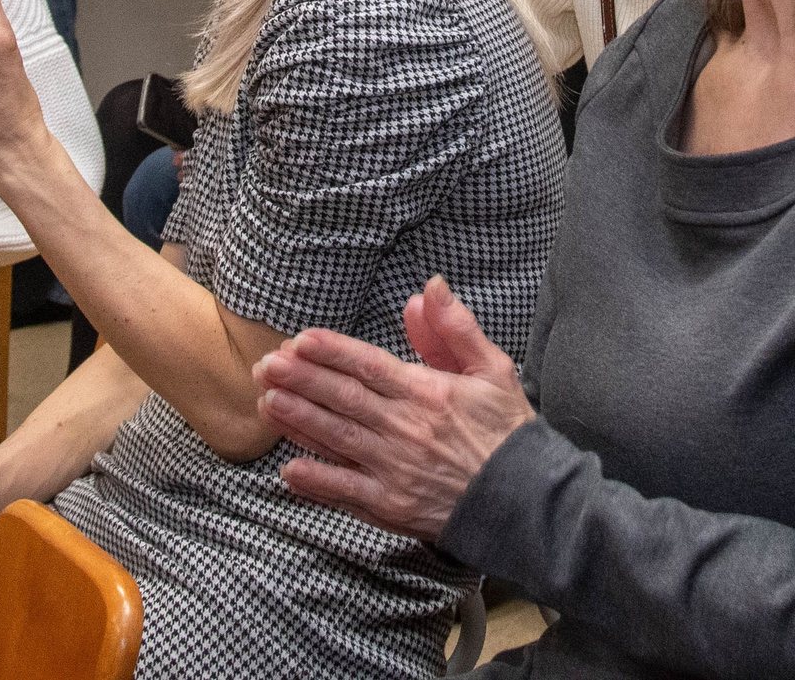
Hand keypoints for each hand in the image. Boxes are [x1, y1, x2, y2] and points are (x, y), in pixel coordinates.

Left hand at [254, 277, 533, 542]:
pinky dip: (318, 482)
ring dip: (299, 420)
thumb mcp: (493, 369)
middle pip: (344, 398)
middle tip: (266, 365)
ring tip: (267, 402)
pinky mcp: (393, 506)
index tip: (300, 339)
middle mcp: (406, 429)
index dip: (332, 351)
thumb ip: (456, 328)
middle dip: (301, 379)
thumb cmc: (508, 432)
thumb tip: (429, 287)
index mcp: (428, 392)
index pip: (369, 365)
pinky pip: (347, 492)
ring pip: (338, 439)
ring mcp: (396, 470)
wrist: (528, 501)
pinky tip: (289, 470)